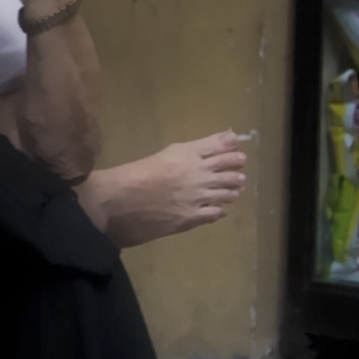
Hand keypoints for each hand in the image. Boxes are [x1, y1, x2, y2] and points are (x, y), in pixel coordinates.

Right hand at [81, 132, 250, 248]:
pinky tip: (218, 210)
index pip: (218, 147)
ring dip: (232, 190)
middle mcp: (197, 174)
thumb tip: (217, 141)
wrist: (119, 202)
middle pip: (228, 170)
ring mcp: (197, 197)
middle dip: (236, 170)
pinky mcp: (192, 217)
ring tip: (234, 190)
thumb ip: (189, 149)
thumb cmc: (133, 175)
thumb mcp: (162, 154)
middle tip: (239, 172)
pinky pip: (215, 213)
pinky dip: (219, 210)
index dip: (230, 148)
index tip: (237, 150)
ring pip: (227, 192)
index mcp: (186, 154)